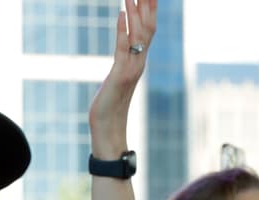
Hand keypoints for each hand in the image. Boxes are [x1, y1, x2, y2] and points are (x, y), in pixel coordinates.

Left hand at [89, 0, 154, 156]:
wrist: (108, 128)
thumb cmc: (110, 105)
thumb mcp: (117, 77)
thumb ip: (122, 60)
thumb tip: (120, 47)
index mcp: (139, 61)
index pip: (148, 29)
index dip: (150, 9)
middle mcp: (139, 62)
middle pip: (148, 27)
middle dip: (148, 5)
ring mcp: (131, 68)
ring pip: (138, 35)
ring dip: (135, 12)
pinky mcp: (120, 75)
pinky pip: (123, 49)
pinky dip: (123, 30)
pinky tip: (120, 14)